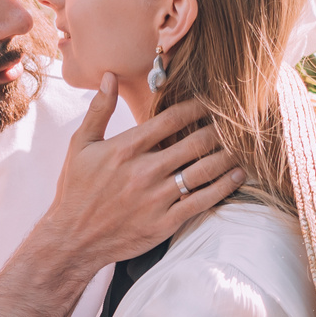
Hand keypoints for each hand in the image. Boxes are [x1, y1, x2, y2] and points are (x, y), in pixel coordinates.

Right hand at [47, 76, 243, 270]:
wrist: (73, 240)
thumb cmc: (76, 190)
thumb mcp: (80, 146)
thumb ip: (98, 110)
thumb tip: (109, 76)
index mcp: (125, 148)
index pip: (171, 119)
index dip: (197, 106)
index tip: (212, 101)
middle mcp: (144, 171)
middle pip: (194, 142)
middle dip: (219, 128)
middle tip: (236, 120)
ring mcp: (156, 198)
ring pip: (203, 170)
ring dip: (227, 155)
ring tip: (243, 144)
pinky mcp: (164, 222)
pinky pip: (202, 201)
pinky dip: (224, 186)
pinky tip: (237, 175)